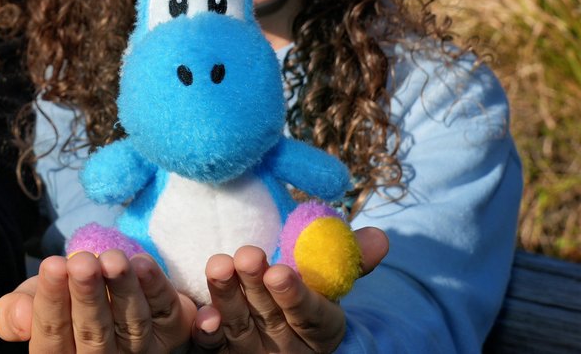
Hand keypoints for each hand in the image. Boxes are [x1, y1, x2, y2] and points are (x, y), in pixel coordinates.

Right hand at [0, 251, 196, 352]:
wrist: (101, 285)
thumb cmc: (60, 294)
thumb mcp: (28, 300)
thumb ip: (13, 313)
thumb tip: (21, 317)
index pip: (52, 338)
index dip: (51, 302)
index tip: (52, 265)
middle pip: (94, 335)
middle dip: (89, 297)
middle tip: (83, 263)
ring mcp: (140, 353)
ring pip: (132, 327)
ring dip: (124, 292)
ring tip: (113, 259)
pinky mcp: (171, 335)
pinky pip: (167, 315)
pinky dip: (157, 290)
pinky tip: (142, 263)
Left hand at [191, 226, 388, 353]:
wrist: (279, 323)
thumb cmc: (308, 291)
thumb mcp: (331, 278)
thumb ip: (351, 257)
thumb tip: (380, 238)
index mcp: (318, 326)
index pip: (310, 314)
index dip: (295, 294)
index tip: (280, 271)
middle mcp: (286, 344)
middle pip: (270, 316)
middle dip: (257, 286)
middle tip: (247, 256)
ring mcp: (253, 351)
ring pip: (239, 325)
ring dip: (227, 297)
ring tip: (219, 265)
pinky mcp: (222, 352)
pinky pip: (211, 346)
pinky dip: (206, 331)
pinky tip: (200, 315)